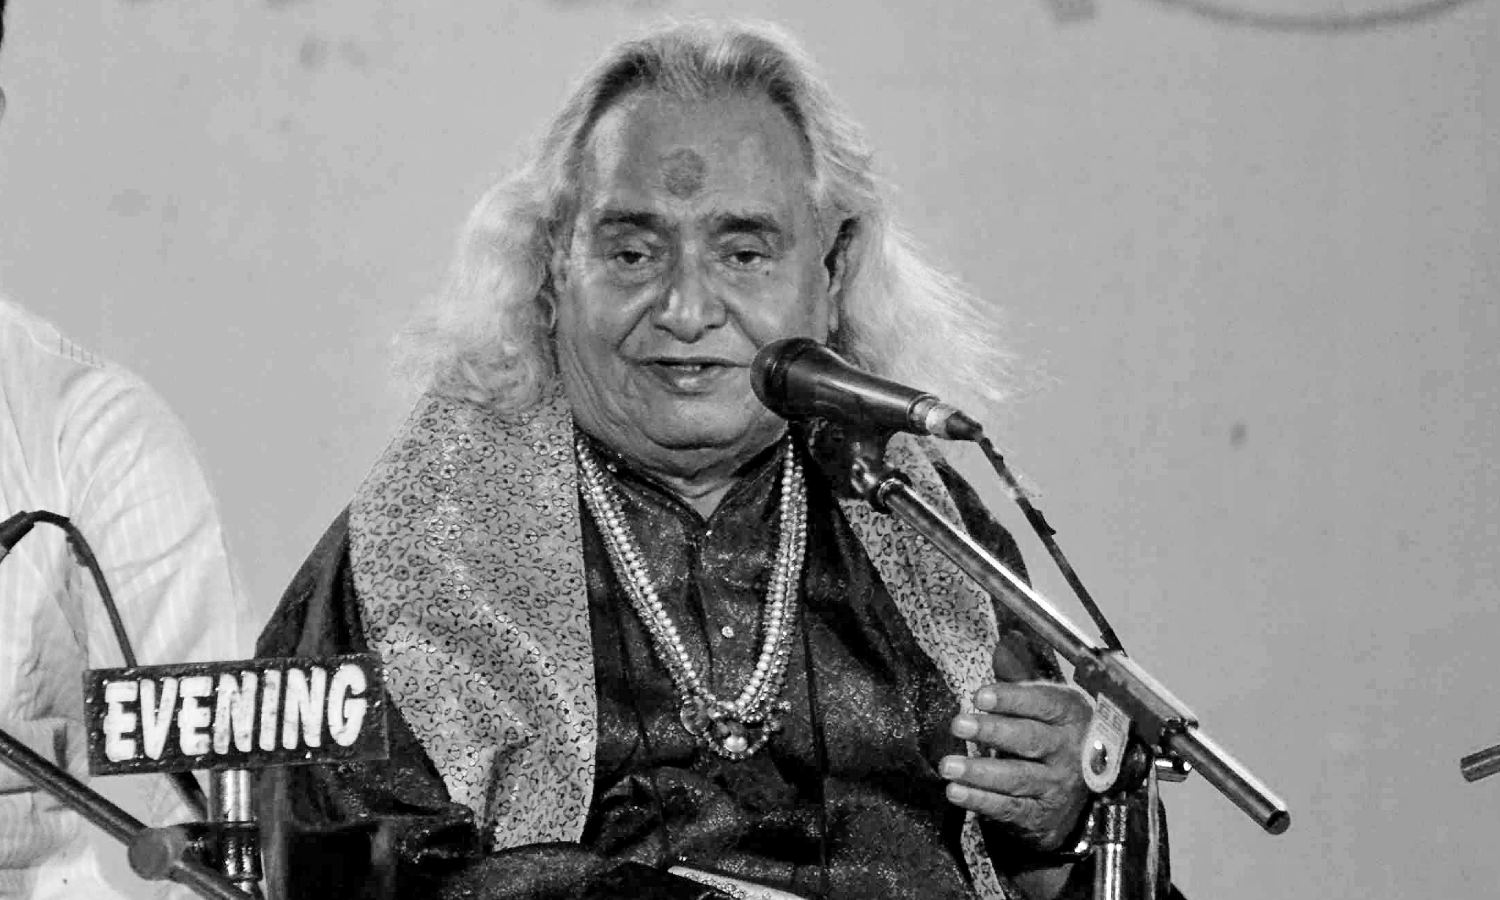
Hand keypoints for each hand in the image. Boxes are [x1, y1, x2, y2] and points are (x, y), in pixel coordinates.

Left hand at [939, 651, 1093, 851]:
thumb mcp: (1048, 705)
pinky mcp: (1042, 816)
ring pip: (1018, 777)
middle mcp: (1069, 751)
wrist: (1083, 795)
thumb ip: (1021, 677)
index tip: (979, 696)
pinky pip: (1010, 809)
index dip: (1011, 698)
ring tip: (948, 765)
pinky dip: (982, 801)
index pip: (1044, 703)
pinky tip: (956, 792)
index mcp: (1071, 715)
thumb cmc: (1056, 736)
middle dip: (992, 732)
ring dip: (979, 772)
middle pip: (1030, 739)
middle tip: (958, 725)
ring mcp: (1057, 786)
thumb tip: (1005, 642)